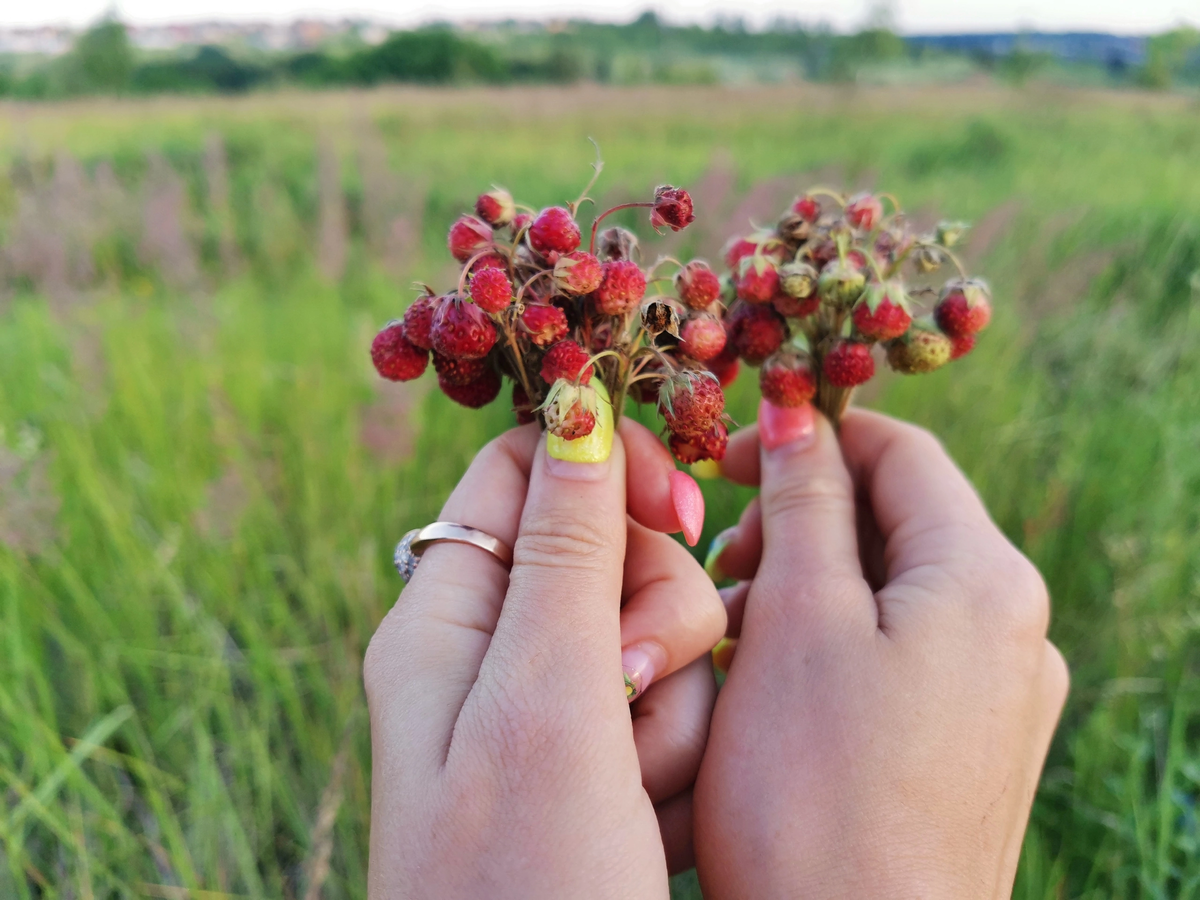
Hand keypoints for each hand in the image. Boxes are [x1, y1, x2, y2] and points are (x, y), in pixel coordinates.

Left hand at [364, 420, 725, 897]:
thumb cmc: (525, 885)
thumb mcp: (546, 700)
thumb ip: (565, 547)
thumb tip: (574, 396)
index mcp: (450, 615)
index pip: (525, 471)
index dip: (606, 472)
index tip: (675, 514)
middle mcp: (493, 655)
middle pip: (610, 552)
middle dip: (656, 614)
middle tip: (636, 693)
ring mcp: (551, 719)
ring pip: (661, 636)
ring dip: (676, 704)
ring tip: (640, 792)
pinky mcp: (602, 773)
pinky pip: (675, 711)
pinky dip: (682, 758)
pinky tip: (657, 825)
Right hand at [694, 403, 1068, 898]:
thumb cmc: (812, 794)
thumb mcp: (796, 620)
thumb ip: (803, 503)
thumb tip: (797, 410)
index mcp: (986, 580)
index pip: (900, 452)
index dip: (809, 436)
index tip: (723, 458)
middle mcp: (1014, 630)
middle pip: (896, 523)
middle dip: (799, 524)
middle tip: (717, 564)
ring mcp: (1000, 696)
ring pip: (889, 592)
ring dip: (806, 587)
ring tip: (730, 635)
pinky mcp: (972, 748)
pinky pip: (899, 657)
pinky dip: (831, 646)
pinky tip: (770, 687)